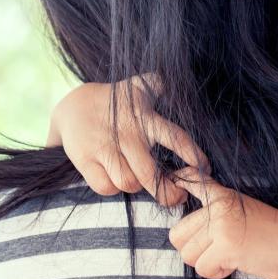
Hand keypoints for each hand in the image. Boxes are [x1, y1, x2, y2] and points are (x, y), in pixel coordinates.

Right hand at [47, 74, 207, 204]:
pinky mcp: (85, 159)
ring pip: (128, 182)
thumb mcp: (141, 86)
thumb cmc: (118, 100)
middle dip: (166, 191)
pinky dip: (113, 188)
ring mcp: (105, 147)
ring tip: (139, 180)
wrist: (73, 104)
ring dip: (136, 187)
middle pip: (149, 173)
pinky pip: (105, 187)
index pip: (174, 136)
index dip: (191, 154)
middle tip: (177, 197)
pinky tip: (116, 179)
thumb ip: (161, 84)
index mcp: (145, 118)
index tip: (204, 168)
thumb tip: (180, 81)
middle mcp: (127, 133)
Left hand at [169, 169, 277, 278]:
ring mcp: (221, 225)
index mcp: (224, 196)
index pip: (193, 182)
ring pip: (188, 255)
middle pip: (178, 234)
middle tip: (216, 251)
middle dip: (193, 250)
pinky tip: (236, 264)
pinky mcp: (225, 246)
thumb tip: (186, 235)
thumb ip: (219, 217)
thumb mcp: (247, 213)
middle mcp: (219, 207)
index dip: (179, 179)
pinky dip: (217, 273)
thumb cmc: (277, 236)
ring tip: (231, 257)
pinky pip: (202, 268)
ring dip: (207, 263)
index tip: (176, 177)